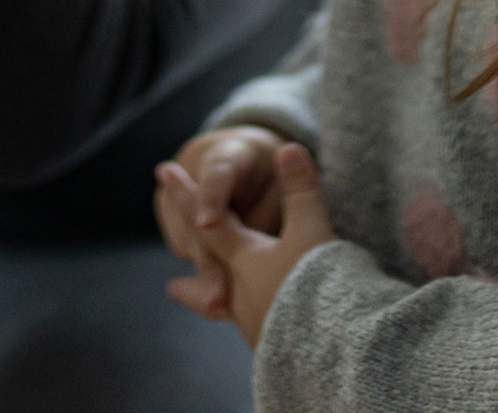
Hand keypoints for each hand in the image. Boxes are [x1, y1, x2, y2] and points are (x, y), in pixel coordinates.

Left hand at [170, 140, 334, 348]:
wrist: (334, 349)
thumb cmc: (318, 285)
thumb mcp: (313, 231)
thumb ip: (301, 190)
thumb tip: (289, 148)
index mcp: (245, 261)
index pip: (210, 223)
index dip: (188, 195)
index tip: (164, 173)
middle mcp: (243, 296)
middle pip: (211, 278)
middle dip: (193, 277)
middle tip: (170, 287)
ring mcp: (259, 326)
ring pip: (231, 313)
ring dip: (217, 308)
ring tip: (213, 310)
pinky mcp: (279, 349)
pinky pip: (257, 330)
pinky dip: (250, 323)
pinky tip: (261, 331)